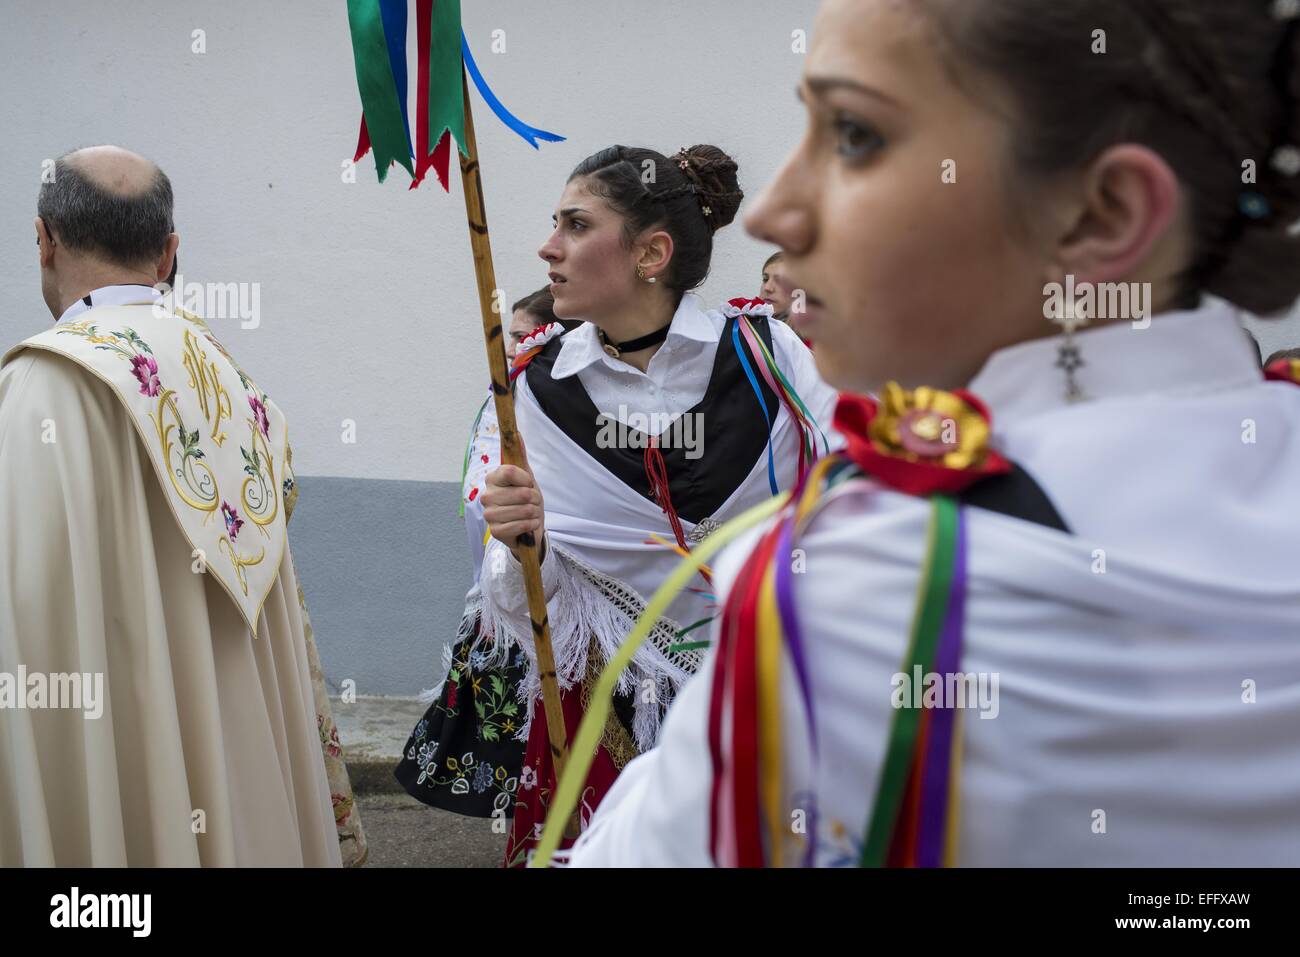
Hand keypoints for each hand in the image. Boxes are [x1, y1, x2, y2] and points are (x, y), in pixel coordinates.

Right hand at [482, 435, 545, 559]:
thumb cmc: (525, 499)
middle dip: (534, 499)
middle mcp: (487, 495)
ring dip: (534, 512)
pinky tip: (529, 523)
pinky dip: (530, 524)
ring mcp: (489, 514)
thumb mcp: (526, 477)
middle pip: (521, 493)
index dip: (525, 479)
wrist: (527, 525)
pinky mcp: (495, 531)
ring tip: (530, 513)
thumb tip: (517, 434)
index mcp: (492, 478)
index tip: (528, 484)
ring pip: (522, 510)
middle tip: (532, 501)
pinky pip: (520, 525)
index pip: (510, 472)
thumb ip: (520, 456)